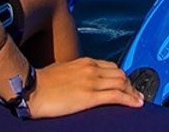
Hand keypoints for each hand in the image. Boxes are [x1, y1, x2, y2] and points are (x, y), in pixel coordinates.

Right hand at [27, 57, 144, 117]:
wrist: (30, 89)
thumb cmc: (42, 83)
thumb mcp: (62, 71)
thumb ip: (76, 73)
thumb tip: (81, 81)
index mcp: (85, 62)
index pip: (111, 67)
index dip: (122, 77)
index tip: (126, 85)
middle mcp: (91, 69)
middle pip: (120, 74)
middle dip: (131, 85)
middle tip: (135, 95)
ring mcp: (92, 82)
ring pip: (122, 83)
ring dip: (133, 93)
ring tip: (138, 101)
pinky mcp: (90, 96)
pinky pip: (116, 96)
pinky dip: (130, 100)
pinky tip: (136, 105)